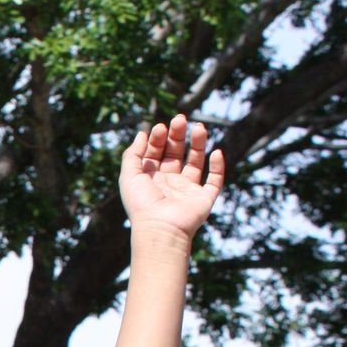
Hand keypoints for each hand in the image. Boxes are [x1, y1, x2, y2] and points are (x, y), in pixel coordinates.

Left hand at [118, 114, 224, 240]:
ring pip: (196, 162)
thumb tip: (142, 133)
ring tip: (199, 126)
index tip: (160, 126)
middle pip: (175, 154)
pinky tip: (216, 152)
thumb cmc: (141, 204)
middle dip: (177, 136)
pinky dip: (217, 166)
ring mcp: (187, 191)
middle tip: (180, 119)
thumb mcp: (129, 176)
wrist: (160, 228)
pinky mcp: (204, 199)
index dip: (158, 138)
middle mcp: (169, 184)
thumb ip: (132, 154)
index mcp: (151, 180)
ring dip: (198, 143)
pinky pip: (214, 180)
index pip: (156, 154)